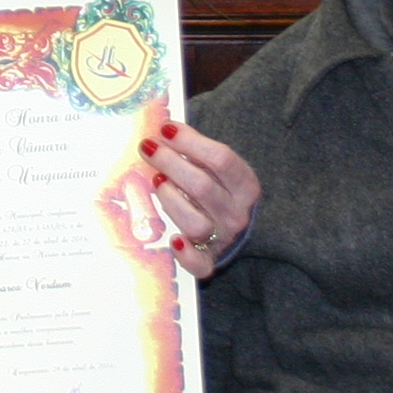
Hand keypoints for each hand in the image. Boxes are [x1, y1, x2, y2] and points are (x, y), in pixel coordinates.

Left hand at [111, 113, 260, 280]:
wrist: (241, 230)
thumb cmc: (221, 190)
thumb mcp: (219, 169)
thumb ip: (198, 151)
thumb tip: (164, 128)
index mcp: (245, 185)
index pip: (221, 159)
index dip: (190, 141)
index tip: (165, 128)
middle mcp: (237, 213)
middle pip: (202, 186)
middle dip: (170, 163)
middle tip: (147, 147)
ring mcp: (224, 238)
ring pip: (195, 222)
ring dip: (171, 200)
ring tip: (156, 181)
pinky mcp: (210, 261)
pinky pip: (200, 264)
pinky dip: (186, 255)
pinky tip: (174, 240)